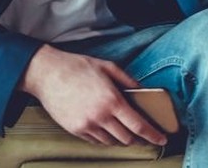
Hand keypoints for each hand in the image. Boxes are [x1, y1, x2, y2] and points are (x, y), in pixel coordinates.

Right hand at [20, 45, 165, 146]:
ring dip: (120, 139)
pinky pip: (95, 141)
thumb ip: (128, 80)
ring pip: (111, 142)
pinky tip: (105, 129)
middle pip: (127, 138)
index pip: (139, 125)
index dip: (153, 135)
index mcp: (113, 100)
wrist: (46, 73)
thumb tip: (142, 90)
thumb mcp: (108, 67)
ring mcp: (86, 125)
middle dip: (137, 138)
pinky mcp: (74, 129)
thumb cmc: (77, 67)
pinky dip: (104, 138)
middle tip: (142, 134)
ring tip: (123, 131)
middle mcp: (100, 116)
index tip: (161, 139)